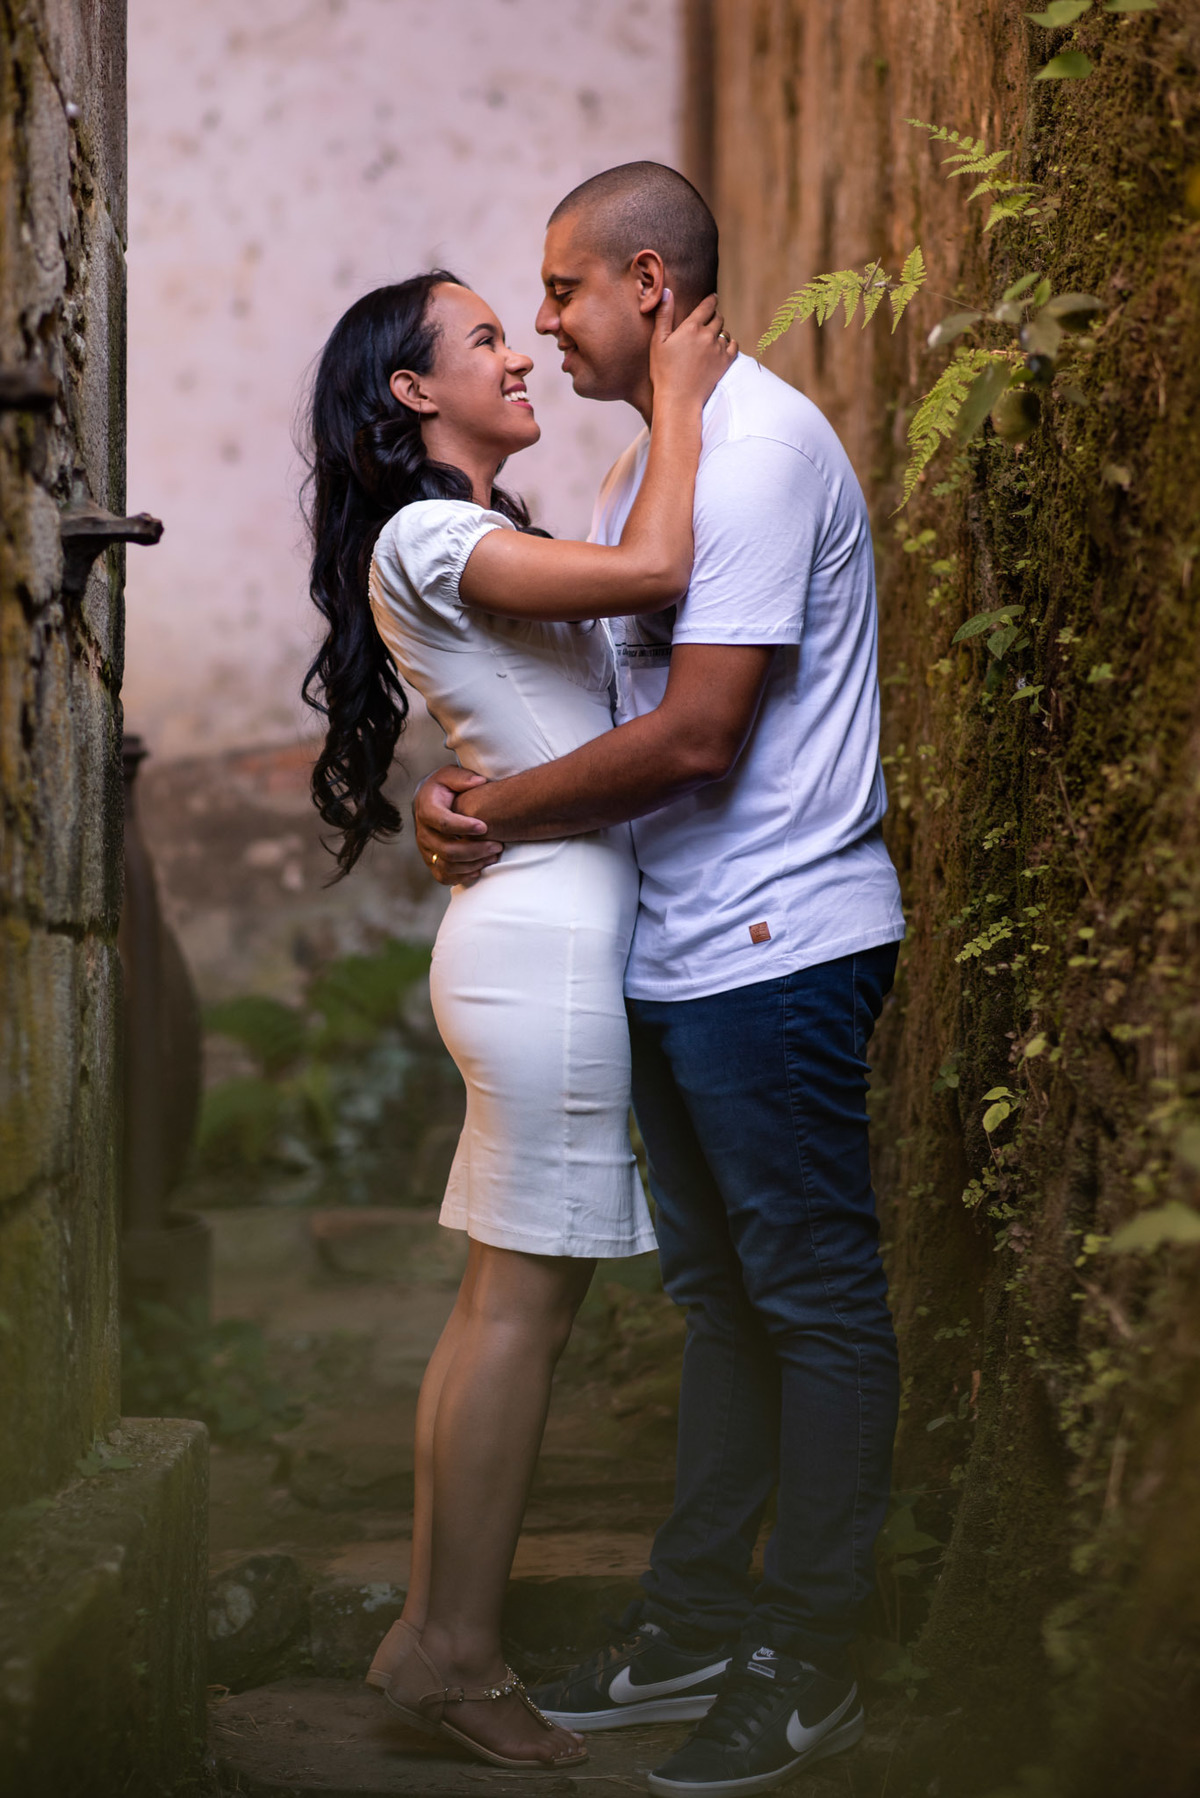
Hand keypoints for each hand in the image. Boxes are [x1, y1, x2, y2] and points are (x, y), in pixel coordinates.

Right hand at [412, 766, 502, 886]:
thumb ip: (463, 777)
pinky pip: (444, 876)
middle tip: (498, 845)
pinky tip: (480, 868)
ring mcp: (426, 850)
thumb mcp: (450, 775)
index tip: (484, 827)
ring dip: (473, 864)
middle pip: (447, 849)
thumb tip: (479, 781)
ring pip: (447, 865)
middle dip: (475, 850)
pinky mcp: (431, 862)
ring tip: (494, 855)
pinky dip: (463, 876)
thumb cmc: (445, 788)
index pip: (443, 823)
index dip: (464, 827)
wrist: (430, 802)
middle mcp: (423, 832)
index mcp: (426, 809)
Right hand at [648, 289, 737, 411]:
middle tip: (709, 320)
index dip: (711, 300)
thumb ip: (664, 315)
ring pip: (725, 332)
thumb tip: (667, 291)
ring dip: (720, 332)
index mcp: (691, 327)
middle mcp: (708, 335)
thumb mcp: (658, 342)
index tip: (713, 298)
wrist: (679, 399)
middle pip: (718, 318)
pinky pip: (734, 346)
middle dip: (714, 317)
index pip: (707, 306)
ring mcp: (718, 349)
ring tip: (712, 338)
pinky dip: (729, 344)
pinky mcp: (726, 363)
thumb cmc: (664, 372)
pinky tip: (722, 348)